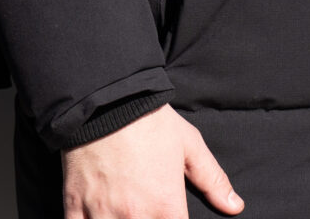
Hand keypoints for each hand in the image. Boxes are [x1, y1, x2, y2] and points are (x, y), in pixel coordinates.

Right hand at [64, 104, 242, 217]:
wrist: (105, 100)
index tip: (170, 217)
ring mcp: (101, 215)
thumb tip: (236, 207)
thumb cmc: (151, 122)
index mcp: (166, 206)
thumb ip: (213, 180)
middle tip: (147, 211)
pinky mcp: (73, 208)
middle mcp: (134, 216)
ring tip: (125, 214)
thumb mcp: (190, 146)